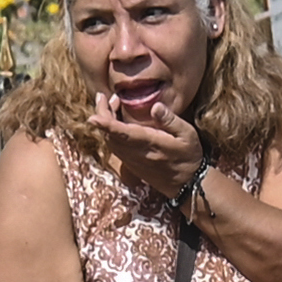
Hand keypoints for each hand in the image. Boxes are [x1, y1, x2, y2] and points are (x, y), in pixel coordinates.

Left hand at [87, 90, 208, 207]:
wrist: (187, 184)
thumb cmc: (189, 156)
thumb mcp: (187, 134)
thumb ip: (170, 120)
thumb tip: (155, 106)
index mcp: (150, 144)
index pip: (123, 134)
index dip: (107, 126)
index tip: (93, 118)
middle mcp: (137, 153)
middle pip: (110, 136)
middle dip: (102, 115)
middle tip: (104, 97)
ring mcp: (132, 160)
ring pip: (110, 142)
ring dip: (105, 123)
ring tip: (111, 104)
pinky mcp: (131, 164)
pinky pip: (114, 147)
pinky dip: (110, 133)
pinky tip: (116, 121)